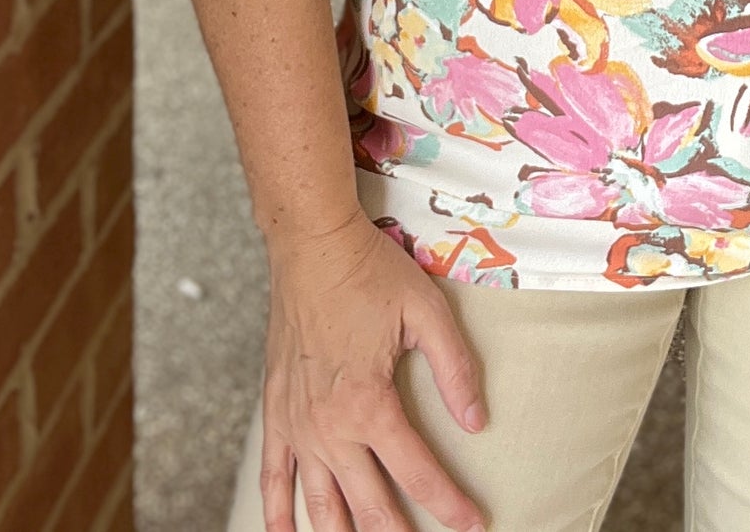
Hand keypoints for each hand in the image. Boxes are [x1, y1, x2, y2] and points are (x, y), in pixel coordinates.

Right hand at [258, 210, 488, 531]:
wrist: (312, 246)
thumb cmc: (369, 272)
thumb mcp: (427, 312)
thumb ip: (455, 370)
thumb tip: (477, 422)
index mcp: (369, 404)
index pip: (419, 473)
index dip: (451, 506)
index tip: (474, 525)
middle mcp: (328, 427)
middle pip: (369, 506)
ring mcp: (296, 425)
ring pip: (320, 506)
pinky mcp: (275, 414)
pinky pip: (272, 479)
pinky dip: (279, 515)